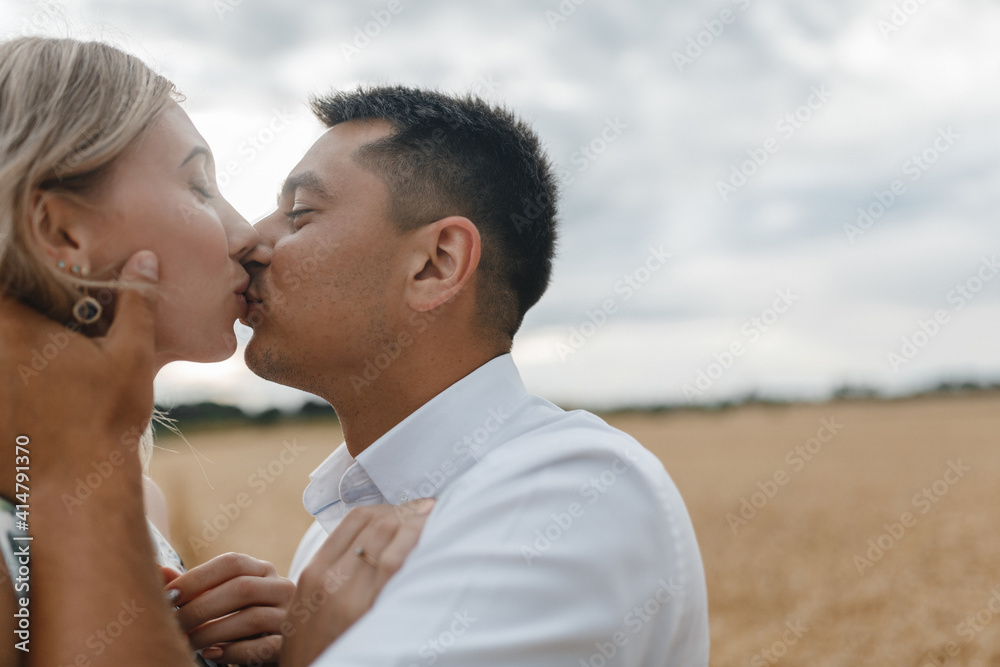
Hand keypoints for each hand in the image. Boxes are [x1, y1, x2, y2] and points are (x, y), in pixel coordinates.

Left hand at [0, 250, 159, 476]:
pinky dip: (10, 390)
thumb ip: (136, 303)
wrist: (79, 486)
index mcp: (17, 330)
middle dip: (18, 319)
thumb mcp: (131, 354)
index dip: (17, 281)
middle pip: (1, 321)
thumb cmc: (107, 416)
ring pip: (0, 355)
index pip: (1, 286)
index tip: (42, 288)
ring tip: (46, 368)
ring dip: (15, 357)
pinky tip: (36, 401)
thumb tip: (145, 259)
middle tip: (50, 329)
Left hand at [165, 553, 294, 664]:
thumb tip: (158, 569)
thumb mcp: (220, 600)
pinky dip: (233, 651)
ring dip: (211, 632)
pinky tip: (212, 654)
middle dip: (200, 608)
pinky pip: (263, 646)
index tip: (169, 594)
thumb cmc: (239, 620)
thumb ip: (193, 587)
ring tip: (187, 642)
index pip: (232, 563)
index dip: (198, 577)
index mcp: (263, 571)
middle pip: (241, 588)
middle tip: (172, 625)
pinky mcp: (291, 643)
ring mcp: (291, 616)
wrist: (273, 647)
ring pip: (252, 618)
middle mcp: (282, 588)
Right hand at [280, 499, 434, 666]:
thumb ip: (332, 574)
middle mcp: (329, 578)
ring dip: (418, 521)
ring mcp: (348, 596)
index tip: (409, 508)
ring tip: (438, 516)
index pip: (356, 519)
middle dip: (409, 511)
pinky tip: (434, 537)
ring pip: (389, 535)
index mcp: (314, 572)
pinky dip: (417, 541)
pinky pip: (396, 563)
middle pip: (377, 523)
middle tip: (431, 509)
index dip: (389, 508)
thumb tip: (370, 547)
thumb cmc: (313, 651)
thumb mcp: (308, 606)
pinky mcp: (368, 613)